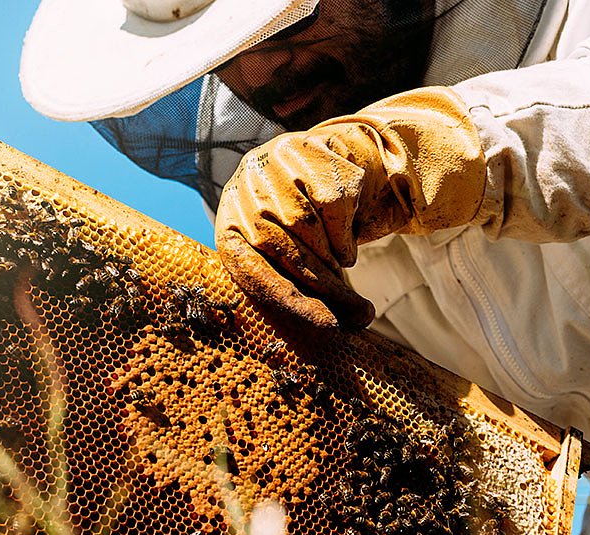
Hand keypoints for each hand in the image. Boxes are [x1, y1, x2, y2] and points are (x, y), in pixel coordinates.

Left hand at [215, 86, 485, 328]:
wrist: (332, 160)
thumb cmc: (309, 225)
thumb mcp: (290, 254)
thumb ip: (297, 286)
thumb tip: (335, 326)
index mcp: (230, 224)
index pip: (250, 269)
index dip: (288, 298)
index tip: (327, 323)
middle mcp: (244, 191)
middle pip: (284, 251)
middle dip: (326, 287)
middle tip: (359, 314)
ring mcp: (271, 169)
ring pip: (309, 230)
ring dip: (337, 260)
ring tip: (345, 266)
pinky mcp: (304, 153)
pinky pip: (333, 207)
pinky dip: (346, 232)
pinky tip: (346, 236)